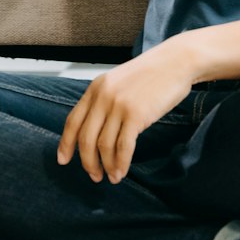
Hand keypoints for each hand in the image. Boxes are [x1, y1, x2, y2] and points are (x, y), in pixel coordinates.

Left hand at [57, 42, 198, 182]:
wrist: (177, 61)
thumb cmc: (152, 74)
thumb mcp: (119, 82)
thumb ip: (105, 101)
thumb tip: (97, 131)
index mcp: (95, 88)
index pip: (72, 121)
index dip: (65, 144)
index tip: (63, 160)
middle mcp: (103, 97)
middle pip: (85, 138)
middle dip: (87, 162)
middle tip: (94, 176)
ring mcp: (119, 105)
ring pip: (103, 145)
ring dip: (106, 166)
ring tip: (112, 177)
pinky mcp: (136, 114)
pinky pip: (123, 146)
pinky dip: (121, 163)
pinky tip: (122, 172)